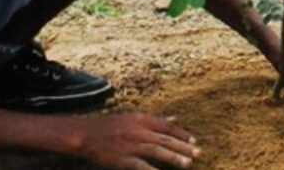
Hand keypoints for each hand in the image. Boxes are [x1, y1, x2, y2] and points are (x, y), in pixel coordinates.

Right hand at [76, 112, 199, 168]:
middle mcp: (139, 131)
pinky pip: (141, 166)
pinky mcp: (123, 159)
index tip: (193, 140)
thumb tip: (175, 119)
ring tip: (188, 163)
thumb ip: (154, 120)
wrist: (85, 134)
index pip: (167, 126)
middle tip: (199, 153)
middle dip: (183, 147)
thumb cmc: (108, 126)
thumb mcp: (132, 118)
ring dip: (174, 157)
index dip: (181, 133)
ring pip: (158, 151)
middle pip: (166, 139)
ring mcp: (131, 145)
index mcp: (142, 119)